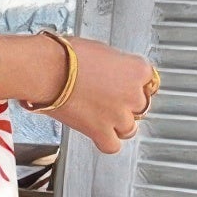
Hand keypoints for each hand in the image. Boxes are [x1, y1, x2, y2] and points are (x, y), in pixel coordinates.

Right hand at [51, 37, 158, 155]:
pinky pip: (113, 145)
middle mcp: (133, 94)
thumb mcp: (102, 51)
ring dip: (119, 124)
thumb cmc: (68, 57)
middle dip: (125, 104)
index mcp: (137, 69)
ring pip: (130, 128)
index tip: (122, 83)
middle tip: (108, 98)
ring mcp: (119, 115)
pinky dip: (107, 142)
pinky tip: (100, 134)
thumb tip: (113, 73)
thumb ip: (116, 66)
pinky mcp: (101, 132)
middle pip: (140, 105)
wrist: (49, 71)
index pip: (148, 81)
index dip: (132, 83)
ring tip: (104, 117)